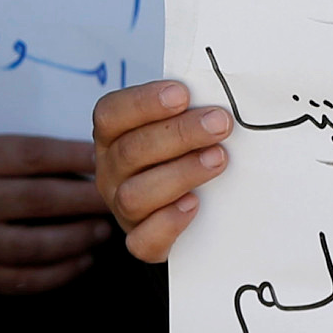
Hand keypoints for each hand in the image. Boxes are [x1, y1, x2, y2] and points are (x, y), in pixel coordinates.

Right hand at [0, 133, 107, 294]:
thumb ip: (34, 155)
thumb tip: (95, 166)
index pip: (35, 156)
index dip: (76, 159)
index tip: (107, 163)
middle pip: (40, 200)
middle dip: (86, 201)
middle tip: (114, 201)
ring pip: (38, 245)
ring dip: (80, 238)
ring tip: (103, 231)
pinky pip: (27, 278)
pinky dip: (62, 271)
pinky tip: (84, 259)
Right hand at [90, 82, 233, 263]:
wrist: (192, 213)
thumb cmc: (186, 154)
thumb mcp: (181, 124)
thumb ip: (190, 108)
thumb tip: (220, 91)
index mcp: (114, 135)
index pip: (111, 113)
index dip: (143, 102)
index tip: (183, 94)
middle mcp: (111, 171)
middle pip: (130, 151)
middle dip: (178, 134)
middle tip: (220, 123)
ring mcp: (122, 208)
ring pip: (135, 195)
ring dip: (180, 174)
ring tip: (218, 159)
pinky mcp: (141, 241)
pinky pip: (143, 240)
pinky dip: (169, 222)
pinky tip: (195, 204)